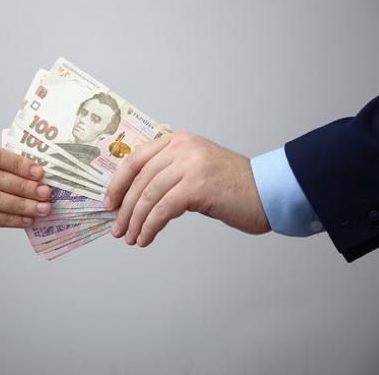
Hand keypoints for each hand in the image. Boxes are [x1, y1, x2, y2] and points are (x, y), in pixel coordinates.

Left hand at [104, 130, 269, 246]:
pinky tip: (145, 238)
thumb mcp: (195, 169)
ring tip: (130, 237)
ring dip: (135, 221)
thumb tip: (135, 197)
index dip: (118, 183)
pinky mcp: (197, 186)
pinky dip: (150, 226)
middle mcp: (182, 148)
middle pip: (139, 179)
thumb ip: (169, 173)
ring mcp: (190, 165)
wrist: (269, 191)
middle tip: (117, 228)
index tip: (109, 203)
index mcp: (178, 140)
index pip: (136, 159)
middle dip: (124, 207)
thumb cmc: (233, 186)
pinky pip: (162, 209)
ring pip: (148, 195)